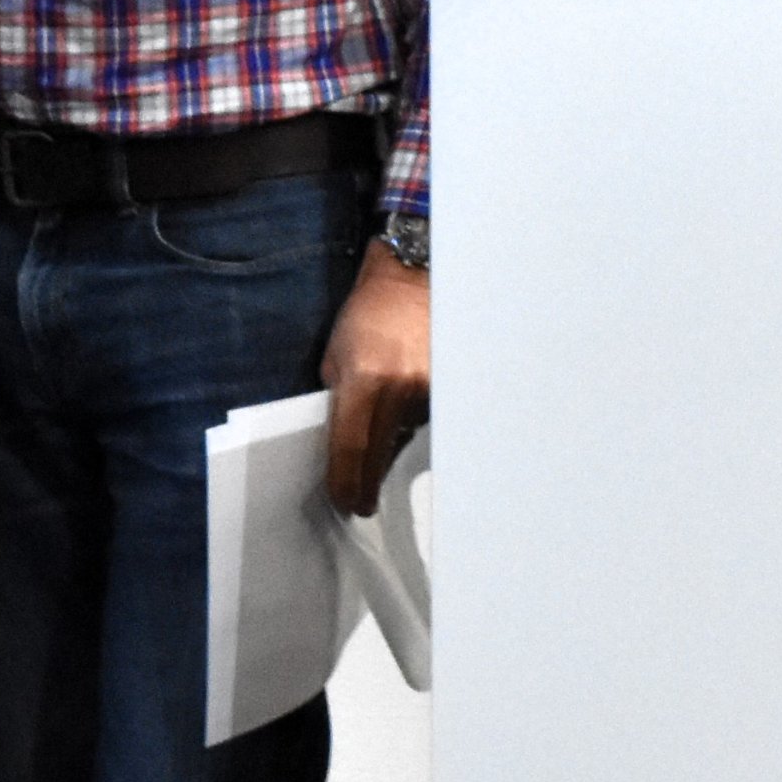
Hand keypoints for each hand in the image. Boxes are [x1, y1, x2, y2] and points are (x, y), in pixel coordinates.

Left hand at [320, 238, 428, 515]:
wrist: (413, 279)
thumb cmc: (367, 314)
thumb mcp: (335, 355)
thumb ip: (338, 399)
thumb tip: (342, 444)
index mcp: (365, 379)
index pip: (351, 447)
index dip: (346, 482)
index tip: (343, 502)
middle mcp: (400, 388)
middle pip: (381, 454)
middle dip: (368, 482)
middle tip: (360, 502)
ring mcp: (428, 388)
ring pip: (404, 437)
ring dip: (390, 444)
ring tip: (381, 430)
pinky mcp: (446, 386)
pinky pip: (423, 420)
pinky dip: (410, 423)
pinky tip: (402, 407)